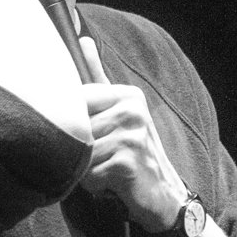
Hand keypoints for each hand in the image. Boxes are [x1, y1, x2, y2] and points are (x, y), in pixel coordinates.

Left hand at [78, 36, 188, 232]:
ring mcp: (131, 134)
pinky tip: (113, 184)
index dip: (72, 127)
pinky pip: (91, 174)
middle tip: (103, 159)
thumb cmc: (133, 155)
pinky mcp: (128, 160)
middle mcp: (131, 109)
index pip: (76, 102)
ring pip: (81, 153)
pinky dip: (96, 185)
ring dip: (88, 170)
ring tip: (108, 171)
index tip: (91, 140)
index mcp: (126, 95)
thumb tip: (82, 40)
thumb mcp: (118, 113)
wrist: (164, 196)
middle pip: (76, 130)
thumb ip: (98, 78)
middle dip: (81, 152)